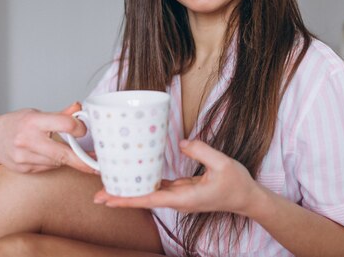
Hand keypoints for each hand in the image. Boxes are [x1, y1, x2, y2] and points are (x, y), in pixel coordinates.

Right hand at [0, 103, 95, 173]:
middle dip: (81, 161)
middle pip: (62, 153)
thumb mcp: (37, 114)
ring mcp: (23, 157)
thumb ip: (59, 115)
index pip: (64, 124)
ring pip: (56, 163)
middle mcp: (27, 140)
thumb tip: (78, 106)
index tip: (84, 131)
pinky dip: (53, 163)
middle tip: (96, 165)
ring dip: (66, 159)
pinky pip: (47, 169)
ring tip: (70, 154)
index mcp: (33, 122)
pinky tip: (49, 156)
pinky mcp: (23, 169)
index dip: (78, 128)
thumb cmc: (17, 123)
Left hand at [94, 140, 261, 215]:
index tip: (108, 200)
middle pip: (143, 200)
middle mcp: (178, 201)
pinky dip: (143, 185)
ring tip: (107, 186)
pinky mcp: (181, 192)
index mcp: (185, 198)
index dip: (128, 200)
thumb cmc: (237, 184)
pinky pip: (157, 189)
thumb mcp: (223, 164)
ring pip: (148, 195)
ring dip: (129, 192)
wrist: (247, 199)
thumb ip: (201, 151)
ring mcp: (178, 198)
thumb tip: (180, 142)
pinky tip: (133, 178)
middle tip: (96, 195)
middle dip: (120, 198)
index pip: (150, 200)